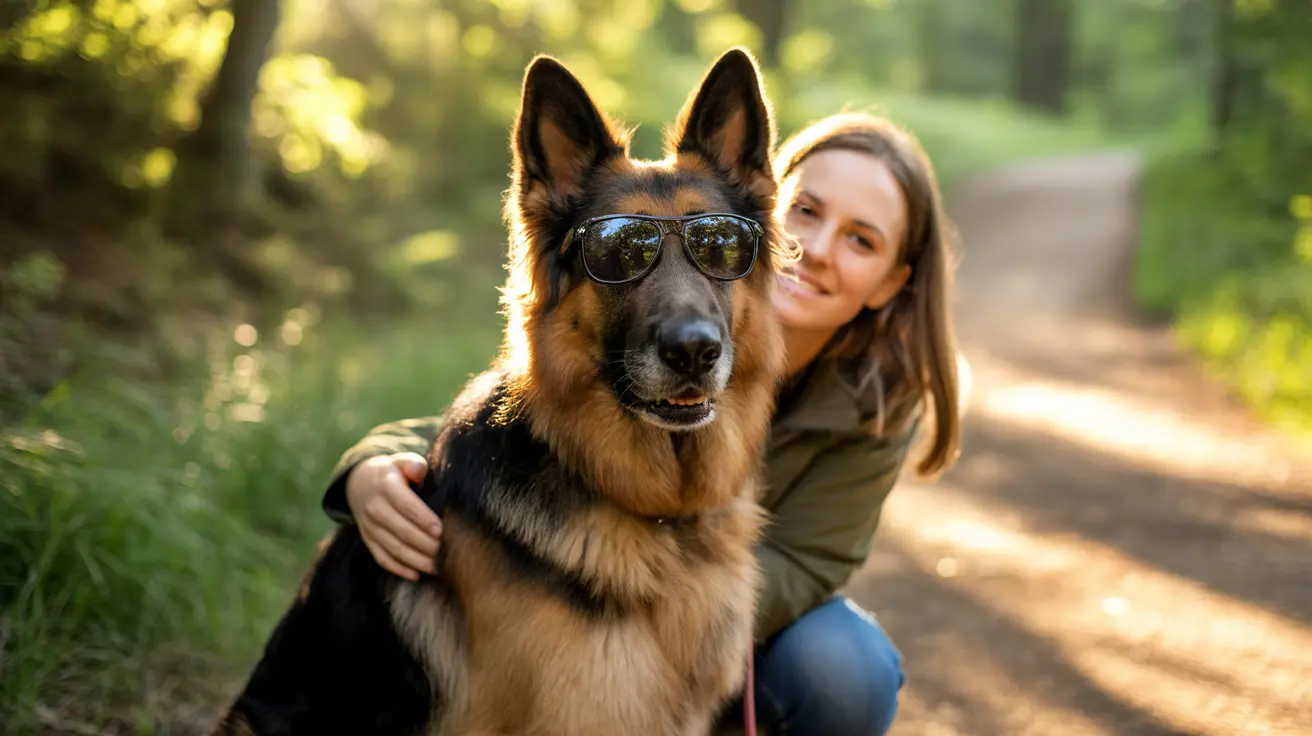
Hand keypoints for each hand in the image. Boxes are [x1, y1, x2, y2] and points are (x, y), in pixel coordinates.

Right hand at [345, 452, 440, 580]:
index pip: (405, 505)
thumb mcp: (400, 461)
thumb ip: (412, 463)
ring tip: (438, 567)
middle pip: (402, 531)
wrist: (359, 483)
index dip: (423, 519)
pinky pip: (382, 558)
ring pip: (394, 548)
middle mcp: (374, 508)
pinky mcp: (368, 540)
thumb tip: (419, 470)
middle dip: (425, 544)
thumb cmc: (391, 472)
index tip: (441, 531)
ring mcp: (369, 527)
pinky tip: (417, 574)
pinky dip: (399, 569)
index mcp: (385, 486)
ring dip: (417, 560)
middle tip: (447, 552)